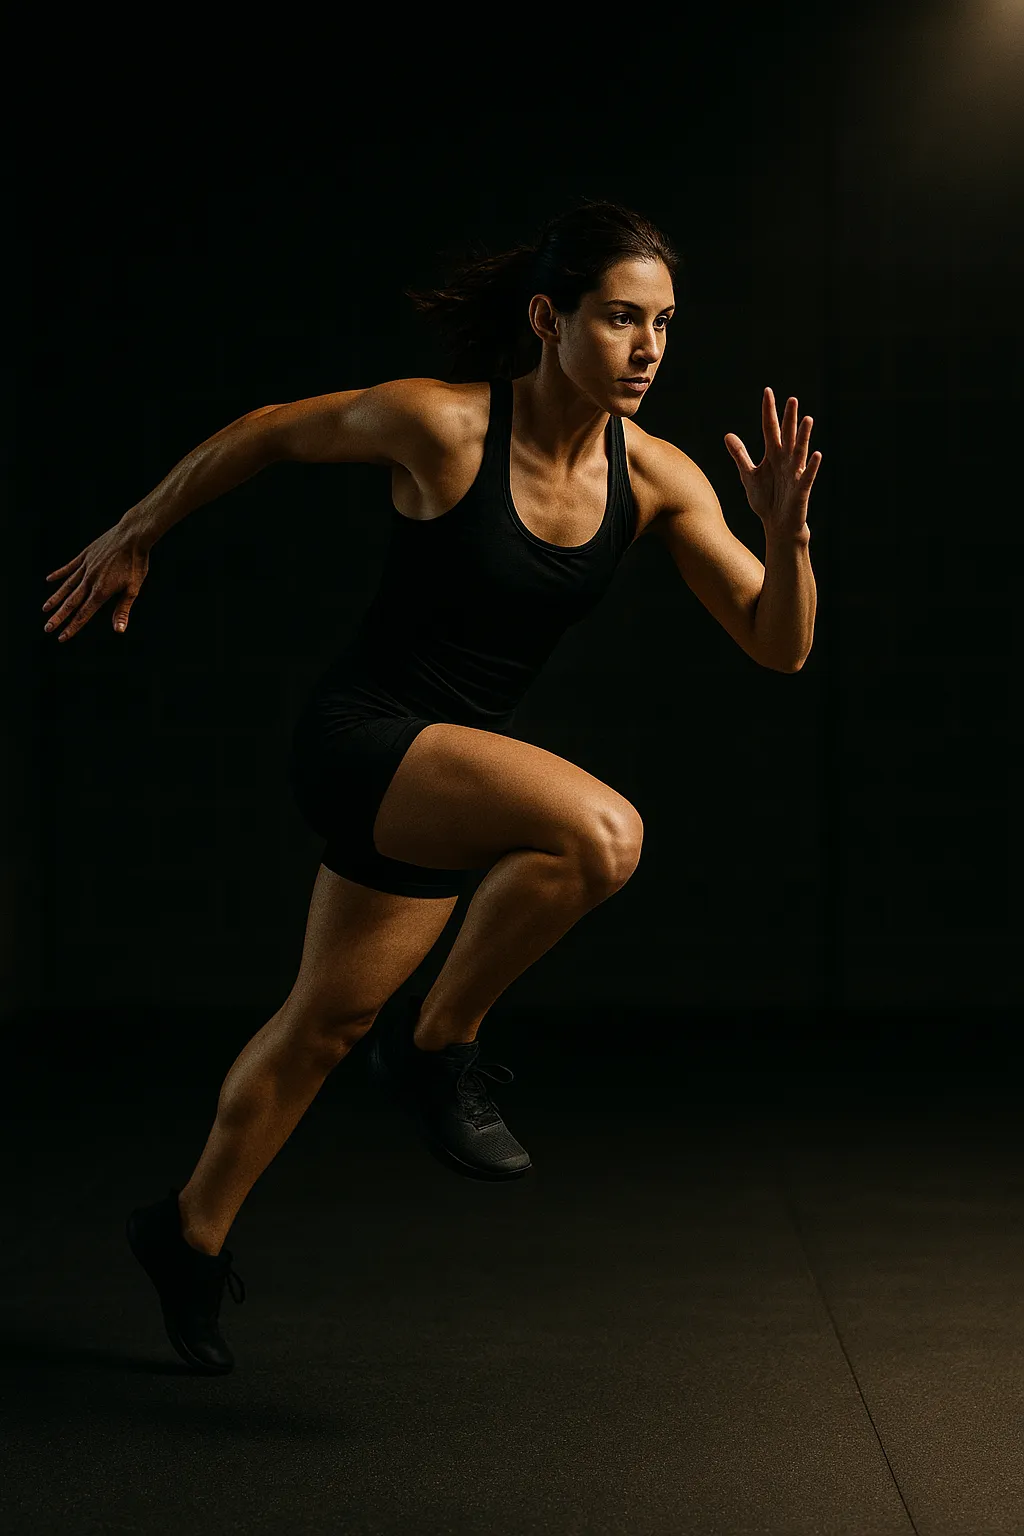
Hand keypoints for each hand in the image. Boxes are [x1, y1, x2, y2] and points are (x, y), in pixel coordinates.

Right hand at [42, 526, 150, 642]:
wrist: (133, 535)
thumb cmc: (136, 564)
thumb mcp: (133, 589)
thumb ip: (122, 610)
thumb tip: (118, 630)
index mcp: (101, 591)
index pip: (83, 614)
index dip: (72, 627)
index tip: (62, 637)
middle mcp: (89, 581)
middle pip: (71, 603)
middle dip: (59, 617)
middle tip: (47, 628)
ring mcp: (85, 567)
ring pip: (67, 586)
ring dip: (55, 598)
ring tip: (45, 609)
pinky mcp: (85, 555)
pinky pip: (69, 567)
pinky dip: (59, 574)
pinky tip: (49, 580)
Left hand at [724, 387, 821, 538]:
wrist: (777, 524)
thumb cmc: (765, 499)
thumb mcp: (748, 475)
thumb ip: (740, 455)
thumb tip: (728, 435)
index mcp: (772, 455)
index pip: (770, 428)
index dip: (769, 411)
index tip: (768, 391)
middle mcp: (785, 460)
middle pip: (787, 435)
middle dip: (789, 418)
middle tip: (792, 399)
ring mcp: (795, 473)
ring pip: (799, 451)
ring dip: (803, 436)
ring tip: (807, 419)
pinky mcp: (801, 489)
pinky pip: (807, 475)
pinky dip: (811, 465)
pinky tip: (816, 454)